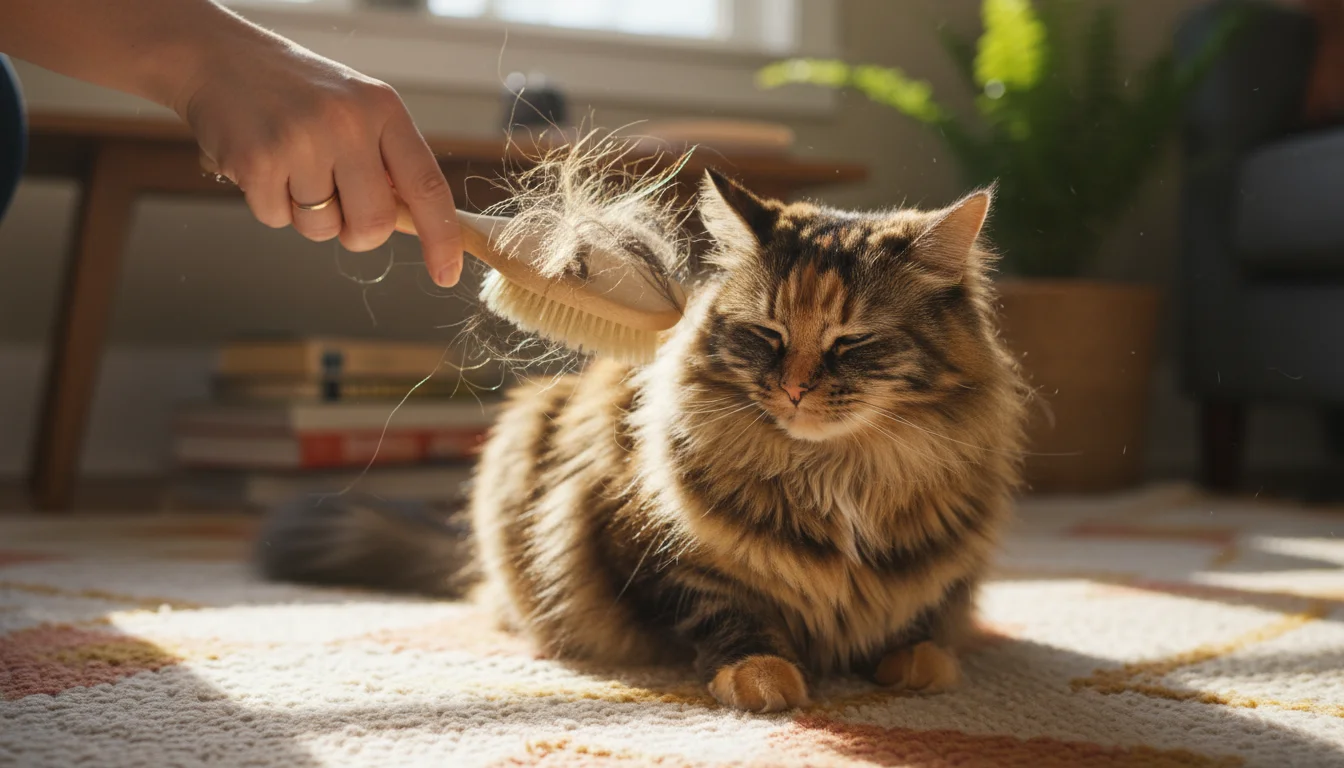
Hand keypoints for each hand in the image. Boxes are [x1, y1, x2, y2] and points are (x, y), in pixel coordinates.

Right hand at [178, 35, 462, 286]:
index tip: (446, 274)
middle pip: (374, 225)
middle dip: (357, 233)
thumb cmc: (298, 93)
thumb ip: (387, 162)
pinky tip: (263, 164)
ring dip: (307, 215)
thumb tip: (417, 226)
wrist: (220, 59)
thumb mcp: (358, 110)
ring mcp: (302, 142)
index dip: (441, 238)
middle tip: (337, 206)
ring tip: (291, 168)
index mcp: (383, 110)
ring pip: (323, 229)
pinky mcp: (258, 161)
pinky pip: (277, 219)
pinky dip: (270, 204)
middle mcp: (347, 124)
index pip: (428, 187)